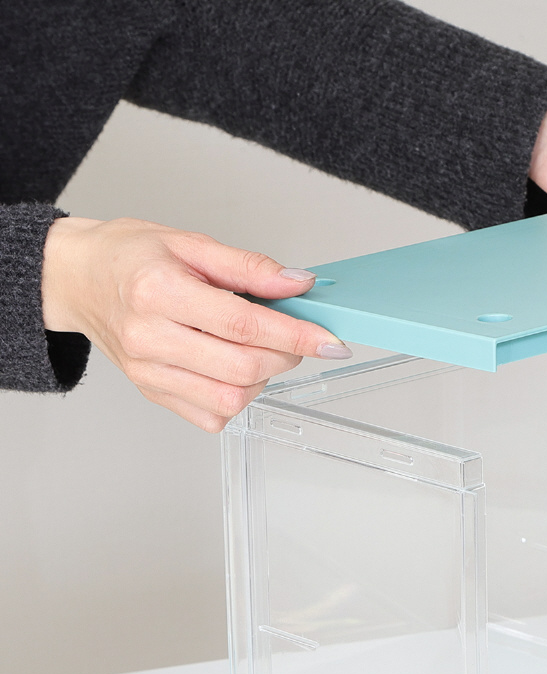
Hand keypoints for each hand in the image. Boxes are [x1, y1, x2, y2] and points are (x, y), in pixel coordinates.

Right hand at [41, 217, 351, 431]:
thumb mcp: (191, 243)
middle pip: (242, 369)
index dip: (296, 335)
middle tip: (292, 338)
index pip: (244, 325)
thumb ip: (249, 267)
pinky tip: (231, 369)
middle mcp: (149, 339)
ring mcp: (149, 372)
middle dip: (284, 357)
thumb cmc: (130, 257)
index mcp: (159, 293)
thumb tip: (298, 284)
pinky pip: (211, 415)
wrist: (77, 278)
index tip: (329, 340)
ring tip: (256, 349)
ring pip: (230, 399)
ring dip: (262, 379)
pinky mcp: (152, 393)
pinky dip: (237, 398)